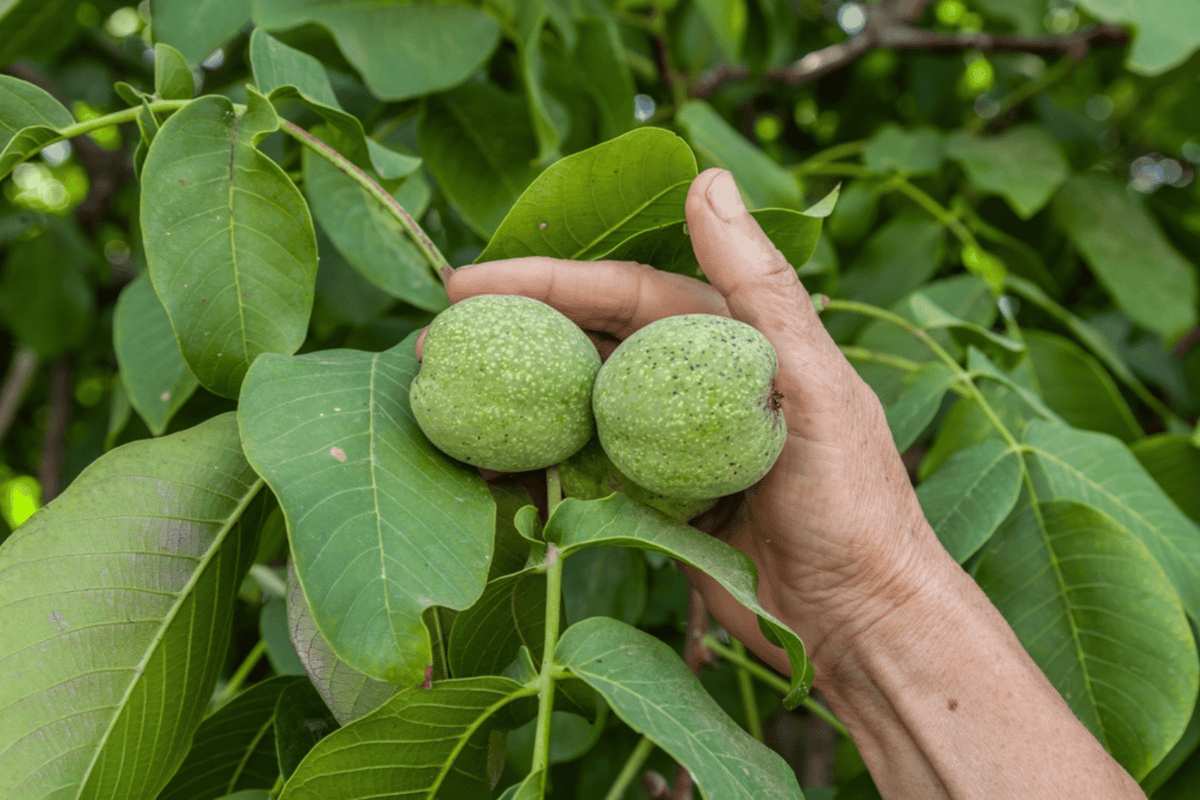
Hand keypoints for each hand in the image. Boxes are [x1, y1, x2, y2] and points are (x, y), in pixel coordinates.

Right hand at [447, 168, 950, 678]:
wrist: (860, 622)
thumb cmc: (852, 499)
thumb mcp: (812, 382)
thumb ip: (759, 287)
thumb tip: (707, 177)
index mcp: (730, 341)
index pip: (624, 293)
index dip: (547, 281)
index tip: (466, 281)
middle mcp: (692, 386)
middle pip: (586, 345)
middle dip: (511, 335)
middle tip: (433, 340)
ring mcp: (668, 448)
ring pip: (574, 410)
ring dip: (512, 404)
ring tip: (440, 405)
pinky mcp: (653, 507)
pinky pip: (580, 477)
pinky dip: (535, 472)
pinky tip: (487, 470)